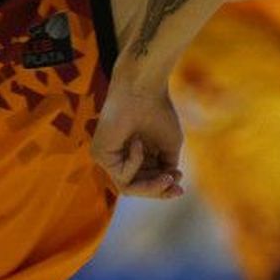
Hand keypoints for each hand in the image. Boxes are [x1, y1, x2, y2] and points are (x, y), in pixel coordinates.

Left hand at [91, 77, 184, 199]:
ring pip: (128, 188)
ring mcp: (108, 157)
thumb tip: (169, 183)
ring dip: (151, 186)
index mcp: (136, 155)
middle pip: (137, 188)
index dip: (163, 189)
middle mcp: (120, 157)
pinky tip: (138, 143)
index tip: (181, 189)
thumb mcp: (170, 146)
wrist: (143, 90)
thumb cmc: (157, 111)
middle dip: (158, 189)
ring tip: (167, 176)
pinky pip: (121, 174)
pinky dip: (135, 162)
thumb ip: (167, 167)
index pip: (146, 181)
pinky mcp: (99, 154)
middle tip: (175, 184)